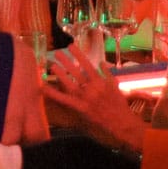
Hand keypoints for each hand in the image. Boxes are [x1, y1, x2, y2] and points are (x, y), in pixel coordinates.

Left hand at [43, 37, 145, 151]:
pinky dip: (54, 94)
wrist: (122, 122)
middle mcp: (92, 88)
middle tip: (57, 52)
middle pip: (76, 72)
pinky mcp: (81, 108)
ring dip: (61, 74)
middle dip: (66, 61)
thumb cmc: (119, 104)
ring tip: (52, 66)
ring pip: (70, 84)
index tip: (71, 46)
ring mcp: (86, 98)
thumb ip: (108, 74)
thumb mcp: (116, 86)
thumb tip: (101, 63)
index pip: (87, 64)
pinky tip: (45, 89)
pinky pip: (65, 100)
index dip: (78, 54)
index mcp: (100, 81)